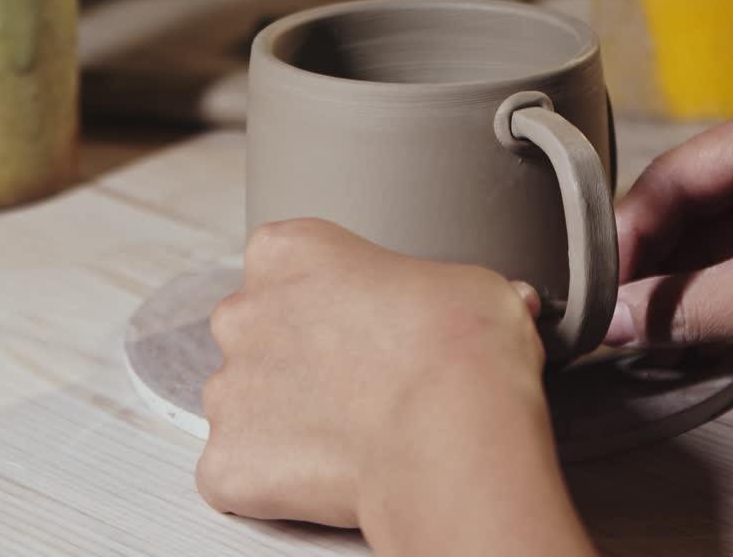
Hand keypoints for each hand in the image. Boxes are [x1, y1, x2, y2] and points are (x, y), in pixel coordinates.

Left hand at [196, 218, 543, 525]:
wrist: (452, 430)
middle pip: (256, 333)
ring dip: (285, 420)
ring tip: (353, 439)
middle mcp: (242, 313)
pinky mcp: (226, 460)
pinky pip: (241, 473)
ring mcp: (227, 391)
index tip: (363, 322)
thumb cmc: (464, 348)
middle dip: (297, 358)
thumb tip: (506, 302)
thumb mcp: (474, 286)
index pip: (285, 264)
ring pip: (245, 405)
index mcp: (288, 251)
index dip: (327, 299)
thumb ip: (452, 291)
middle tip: (361, 384)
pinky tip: (332, 480)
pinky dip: (276, 482)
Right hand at [606, 88, 732, 397]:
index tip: (597, 283)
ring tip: (642, 329)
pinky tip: (684, 329)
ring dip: (678, 283)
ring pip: (708, 234)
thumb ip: (678, 308)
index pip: (672, 175)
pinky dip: (710, 292)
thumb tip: (608, 320)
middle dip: (651, 263)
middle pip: (687, 204)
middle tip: (612, 311)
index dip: (627, 235)